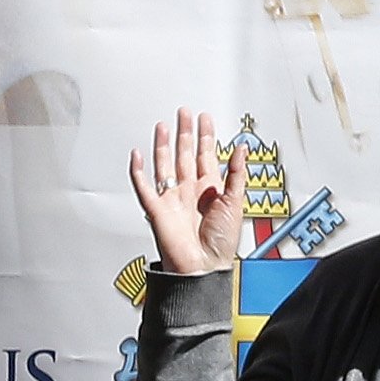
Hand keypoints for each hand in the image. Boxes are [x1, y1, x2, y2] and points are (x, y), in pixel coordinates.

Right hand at [130, 108, 245, 274]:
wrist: (203, 267)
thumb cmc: (220, 243)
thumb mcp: (235, 202)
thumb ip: (236, 173)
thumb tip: (242, 148)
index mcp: (209, 189)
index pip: (206, 155)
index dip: (206, 136)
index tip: (205, 118)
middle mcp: (190, 191)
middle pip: (185, 155)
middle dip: (185, 133)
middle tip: (184, 113)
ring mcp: (172, 199)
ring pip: (165, 165)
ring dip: (164, 146)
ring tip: (164, 125)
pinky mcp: (157, 210)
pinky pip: (144, 187)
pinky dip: (138, 171)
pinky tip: (137, 155)